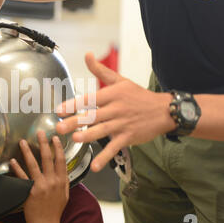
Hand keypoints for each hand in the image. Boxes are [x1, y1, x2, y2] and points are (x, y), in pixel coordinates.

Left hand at [10, 131, 68, 222]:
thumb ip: (65, 181)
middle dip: (43, 143)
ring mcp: (40, 186)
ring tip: (23, 142)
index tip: (55, 138)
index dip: (58, 147)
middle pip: (47, 158)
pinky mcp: (29, 191)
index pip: (60, 160)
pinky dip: (17, 168)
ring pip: (33, 164)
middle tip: (40, 133)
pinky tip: (13, 160)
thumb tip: (64, 170)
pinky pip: (22, 176)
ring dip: (28, 151)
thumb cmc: (55, 211)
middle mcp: (51, 182)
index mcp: (61, 181)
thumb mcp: (65, 195)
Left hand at [56, 53, 175, 171]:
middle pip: (93, 116)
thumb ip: (100, 71)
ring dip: (89, 136)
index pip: (90, 99)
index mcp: (112, 94)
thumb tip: (87, 55)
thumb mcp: (120, 80)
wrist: (164, 110)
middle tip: (60, 127)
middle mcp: (116, 109)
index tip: (59, 110)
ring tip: (75, 140)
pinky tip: (95, 167)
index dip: (74, 104)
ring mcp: (122, 124)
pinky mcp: (128, 137)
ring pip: (103, 131)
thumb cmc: (138, 95)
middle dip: (75, 122)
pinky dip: (105, 158)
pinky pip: (115, 148)